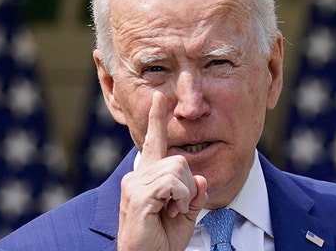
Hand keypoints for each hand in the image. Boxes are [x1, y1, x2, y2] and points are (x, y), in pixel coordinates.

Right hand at [117, 92, 207, 250]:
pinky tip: (170, 213)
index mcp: (148, 177)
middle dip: (188, 187)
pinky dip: (180, 200)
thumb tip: (201, 179)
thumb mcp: (187, 214)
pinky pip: (172, 183)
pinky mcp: (138, 195)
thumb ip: (194, 194)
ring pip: (178, 169)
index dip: (157, 119)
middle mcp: (138, 176)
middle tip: (177, 209)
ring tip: (172, 212)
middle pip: (179, 160)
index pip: (154, 143)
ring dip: (184, 196)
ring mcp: (135, 184)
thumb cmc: (162, 240)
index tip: (160, 97)